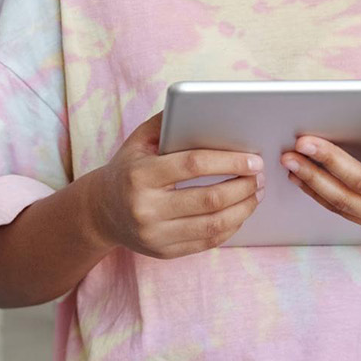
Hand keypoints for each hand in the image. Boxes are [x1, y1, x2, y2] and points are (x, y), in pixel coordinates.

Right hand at [86, 110, 264, 258]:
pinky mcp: (164, 252)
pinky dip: (231, 227)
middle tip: (261, 176)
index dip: (229, 162)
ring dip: (243, 209)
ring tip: (257, 193)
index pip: (193, 165)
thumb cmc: (128, 168)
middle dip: (244, 186)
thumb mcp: (139, 140)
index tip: (254, 159)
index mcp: (140, 175)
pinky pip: (207, 242)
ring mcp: (155, 234)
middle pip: (209, 199)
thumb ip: (170, 121)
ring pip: (213, 225)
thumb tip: (209, 107)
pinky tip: (241, 212)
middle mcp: (145, 208)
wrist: (100, 211)